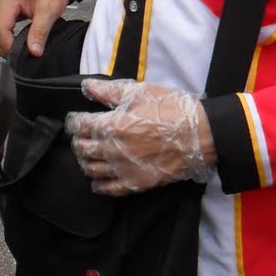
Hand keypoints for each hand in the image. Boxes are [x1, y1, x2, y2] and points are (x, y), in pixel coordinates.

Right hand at [0, 0, 74, 58]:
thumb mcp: (48, 11)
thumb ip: (39, 32)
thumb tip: (33, 52)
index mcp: (6, 2)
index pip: (0, 32)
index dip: (9, 47)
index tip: (24, 56)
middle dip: (2, 49)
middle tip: (20, 57)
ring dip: (3, 45)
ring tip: (20, 50)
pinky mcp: (4, 12)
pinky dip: (5, 39)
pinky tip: (18, 43)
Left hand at [65, 79, 215, 195]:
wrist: (201, 135)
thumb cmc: (171, 109)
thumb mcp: (140, 92)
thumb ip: (109, 91)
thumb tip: (86, 87)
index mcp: (111, 125)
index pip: (78, 125)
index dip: (74, 121)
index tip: (76, 119)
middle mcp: (112, 149)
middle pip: (81, 148)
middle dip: (78, 140)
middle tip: (83, 136)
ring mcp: (123, 169)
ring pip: (90, 169)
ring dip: (85, 161)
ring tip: (91, 154)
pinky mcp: (136, 183)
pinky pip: (108, 189)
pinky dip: (99, 184)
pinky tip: (99, 178)